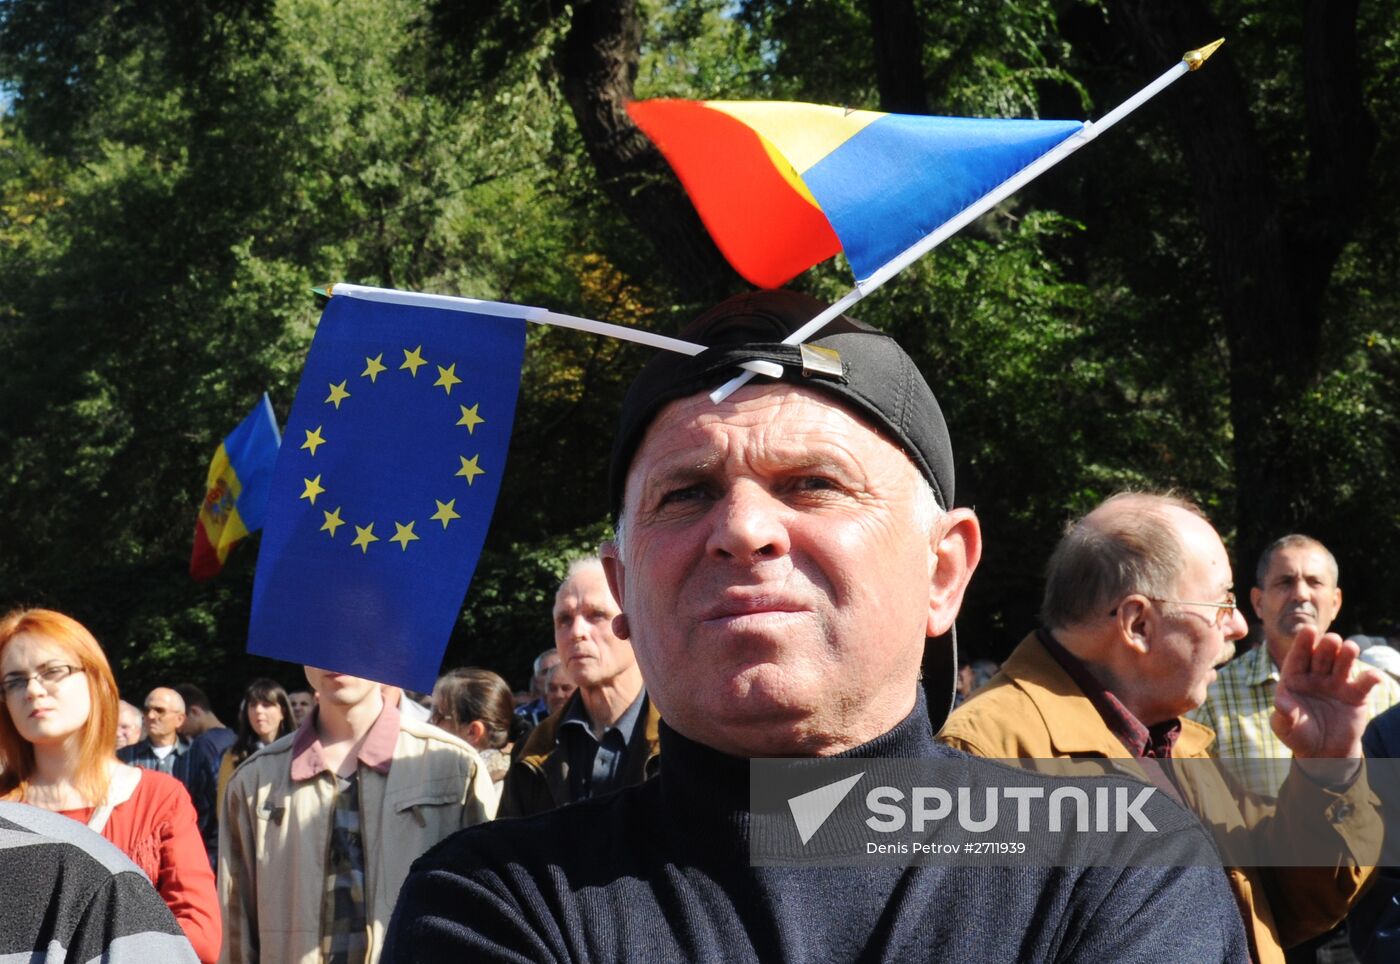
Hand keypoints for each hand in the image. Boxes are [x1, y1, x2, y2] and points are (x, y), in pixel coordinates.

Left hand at [1271, 627, 1379, 758]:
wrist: (1323, 752)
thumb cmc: (1298, 735)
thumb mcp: (1285, 727)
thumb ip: (1283, 714)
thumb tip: (1280, 701)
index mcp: (1294, 678)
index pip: (1297, 657)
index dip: (1303, 643)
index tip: (1309, 630)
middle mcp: (1316, 676)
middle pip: (1321, 656)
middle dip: (1326, 646)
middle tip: (1332, 639)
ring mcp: (1337, 684)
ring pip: (1342, 663)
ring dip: (1347, 654)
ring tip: (1350, 648)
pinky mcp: (1356, 696)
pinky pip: (1364, 683)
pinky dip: (1371, 678)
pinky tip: (1373, 677)